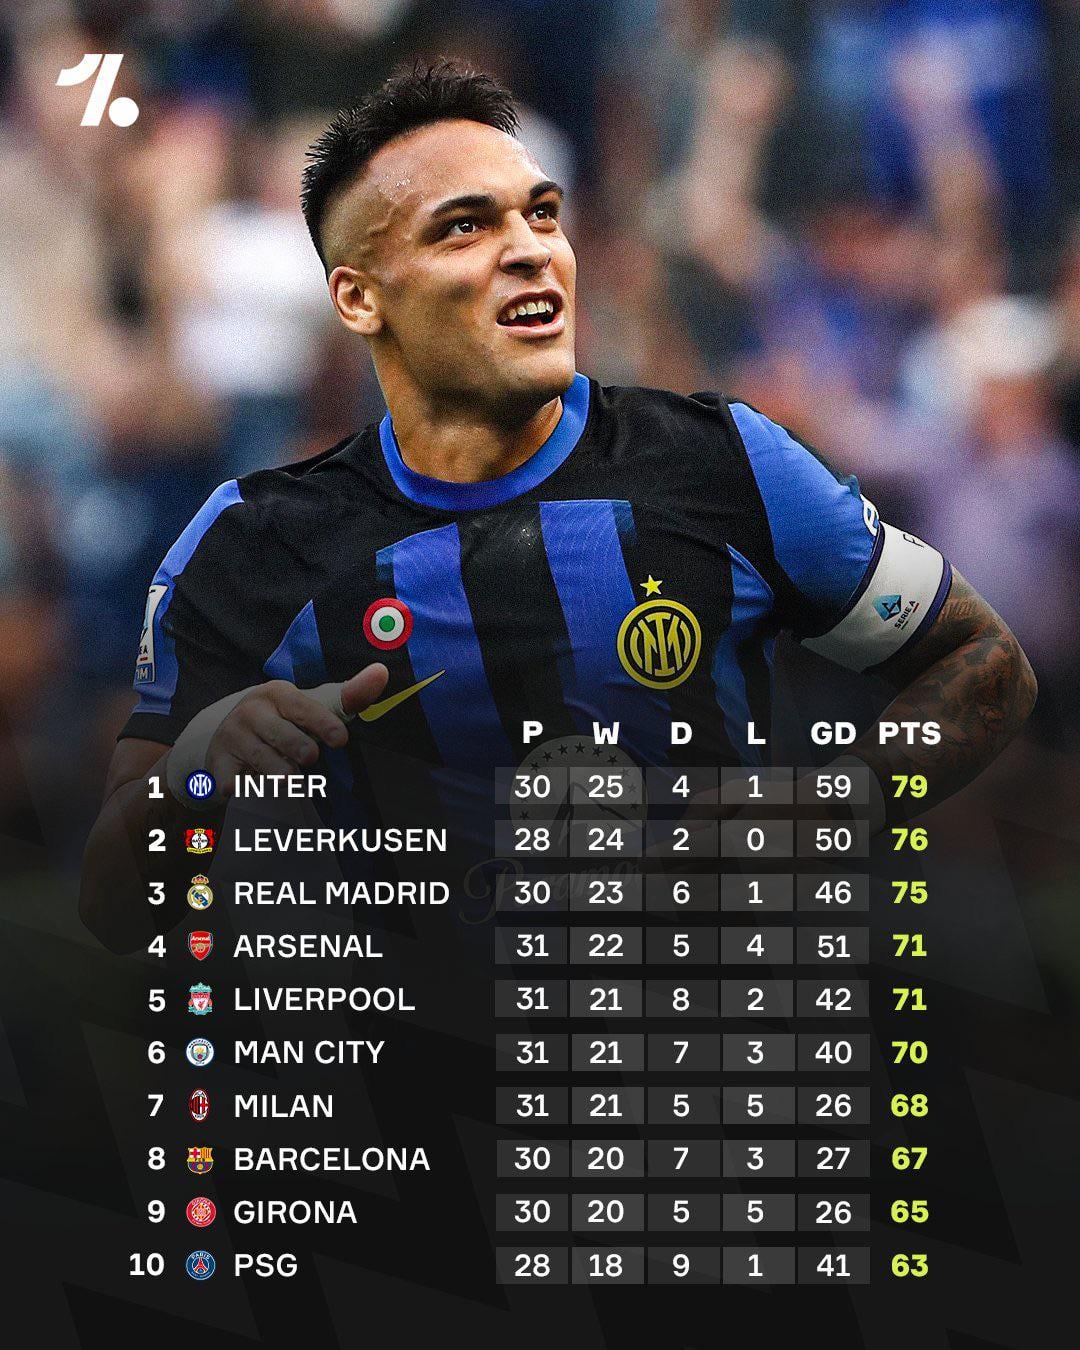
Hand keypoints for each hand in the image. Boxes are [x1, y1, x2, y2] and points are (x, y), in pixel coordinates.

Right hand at [204, 664, 388, 791]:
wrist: (229, 740)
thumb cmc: (284, 722)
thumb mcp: (313, 707)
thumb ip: (349, 696)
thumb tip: (382, 672)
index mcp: (278, 693)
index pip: (303, 707)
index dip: (322, 722)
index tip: (340, 740)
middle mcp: (252, 711)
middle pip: (280, 733)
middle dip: (296, 746)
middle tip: (310, 757)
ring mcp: (233, 737)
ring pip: (260, 758)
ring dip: (277, 770)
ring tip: (289, 780)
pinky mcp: (219, 763)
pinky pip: (229, 777)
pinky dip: (236, 784)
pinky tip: (238, 788)